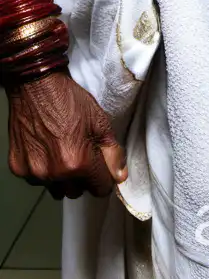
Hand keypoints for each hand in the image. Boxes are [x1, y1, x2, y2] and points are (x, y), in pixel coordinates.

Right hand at [7, 70, 127, 199]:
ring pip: (56, 189)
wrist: (36, 87)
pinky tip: (46, 150)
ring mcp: (34, 173)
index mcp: (78, 162)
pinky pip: (37, 181)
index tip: (102, 169)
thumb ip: (112, 152)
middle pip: (77, 192)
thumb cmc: (69, 100)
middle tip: (82, 155)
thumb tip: (120, 176)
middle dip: (83, 178)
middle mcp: (55, 173)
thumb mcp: (100, 121)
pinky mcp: (18, 168)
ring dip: (62, 178)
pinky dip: (43, 171)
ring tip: (63, 152)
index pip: (100, 189)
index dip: (104, 178)